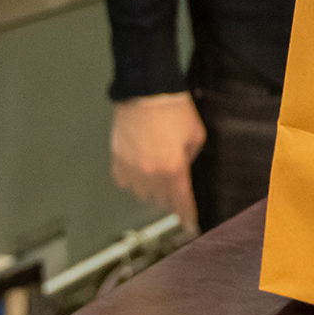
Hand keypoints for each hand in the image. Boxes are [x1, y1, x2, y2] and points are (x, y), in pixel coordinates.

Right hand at [111, 92, 204, 231]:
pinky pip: (124, 181)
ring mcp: (132, 167)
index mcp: (174, 169)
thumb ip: (191, 156)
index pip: (181, 201)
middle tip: (174, 191)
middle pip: (161, 200)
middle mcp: (151, 173)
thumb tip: (184, 163)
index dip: (186, 215)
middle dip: (170, 198)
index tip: (189, 223)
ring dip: (151, 189)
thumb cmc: (172, 109)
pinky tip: (138, 173)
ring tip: (157, 178)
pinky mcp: (117, 158)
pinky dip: (131, 180)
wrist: (146, 91)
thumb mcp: (196, 134)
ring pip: (141, 193)